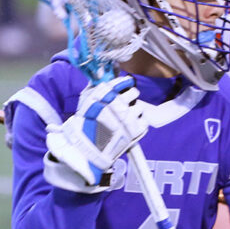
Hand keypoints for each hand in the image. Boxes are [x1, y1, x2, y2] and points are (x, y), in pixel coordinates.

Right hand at [44, 76, 146, 192]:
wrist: (88, 150)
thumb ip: (97, 88)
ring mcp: (127, 118)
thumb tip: (105, 77)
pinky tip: (129, 127)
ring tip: (125, 119)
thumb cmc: (85, 127)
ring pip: (139, 106)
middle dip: (130, 97)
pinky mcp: (135, 131)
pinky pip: (144, 121)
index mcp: (104, 96)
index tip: (126, 84)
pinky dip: (139, 123)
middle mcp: (117, 104)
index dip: (125, 83)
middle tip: (124, 105)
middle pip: (134, 92)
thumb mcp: (86, 102)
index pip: (122, 82)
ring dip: (134, 111)